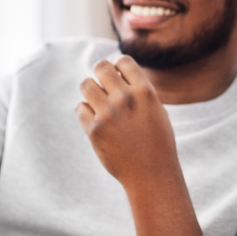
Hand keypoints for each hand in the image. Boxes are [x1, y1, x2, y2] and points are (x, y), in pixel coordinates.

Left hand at [75, 55, 214, 235]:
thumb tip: (116, 70)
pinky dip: (86, 112)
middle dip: (99, 73)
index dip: (117, 66)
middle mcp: (126, 99)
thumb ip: (138, 90)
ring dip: (89, 90)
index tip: (118, 77)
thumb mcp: (155, 110)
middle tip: (103, 86)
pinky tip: (96, 122)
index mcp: (145, 91)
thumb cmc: (156, 142)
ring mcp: (108, 114)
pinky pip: (80, 108)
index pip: (123, 61)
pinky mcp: (94, 130)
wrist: (151, 174)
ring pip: (85, 85)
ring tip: (97, 102)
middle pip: (100, 67)